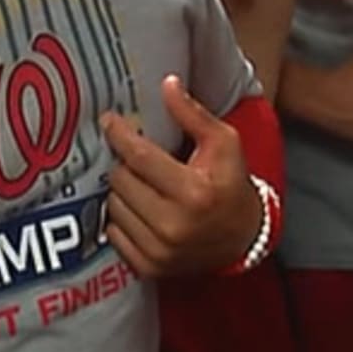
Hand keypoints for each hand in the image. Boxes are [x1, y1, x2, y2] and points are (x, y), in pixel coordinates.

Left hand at [100, 75, 262, 276]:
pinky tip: (138, 210)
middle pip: (120, 181)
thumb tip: (167, 83)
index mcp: (193, 192)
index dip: (119, 134)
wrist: (243, 240)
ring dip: (122, 192)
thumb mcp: (225, 144)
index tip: (109, 121)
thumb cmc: (231, 185)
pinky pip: (112, 234)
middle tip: (138, 160)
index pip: (139, 157)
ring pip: (113, 207)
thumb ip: (193, 114)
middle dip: (125, 165)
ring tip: (141, 185)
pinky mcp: (148, 268)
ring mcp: (158, 251)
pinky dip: (120, 219)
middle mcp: (172, 226)